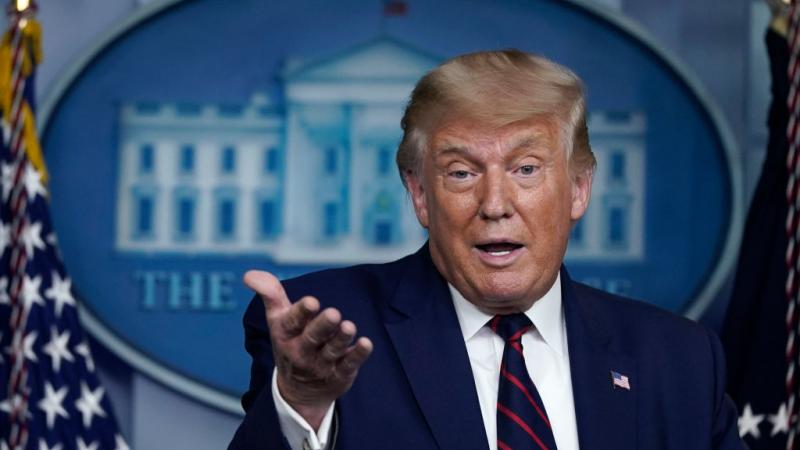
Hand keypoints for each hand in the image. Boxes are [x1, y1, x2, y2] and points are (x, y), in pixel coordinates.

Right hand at [244, 270, 373, 429]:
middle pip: (313, 337)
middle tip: (334, 314)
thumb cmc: (290, 343)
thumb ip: (270, 294)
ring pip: (332, 350)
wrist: (298, 391)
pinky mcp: (340, 374)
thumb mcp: (278, 320)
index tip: (312, 301)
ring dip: (341, 339)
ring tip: (349, 327)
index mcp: (286, 334)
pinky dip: (358, 355)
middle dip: (323, 326)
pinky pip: (349, 364)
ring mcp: (321, 364)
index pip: (292, 322)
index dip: (302, 312)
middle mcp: (302, 351)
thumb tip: (249, 274)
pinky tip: (366, 343)